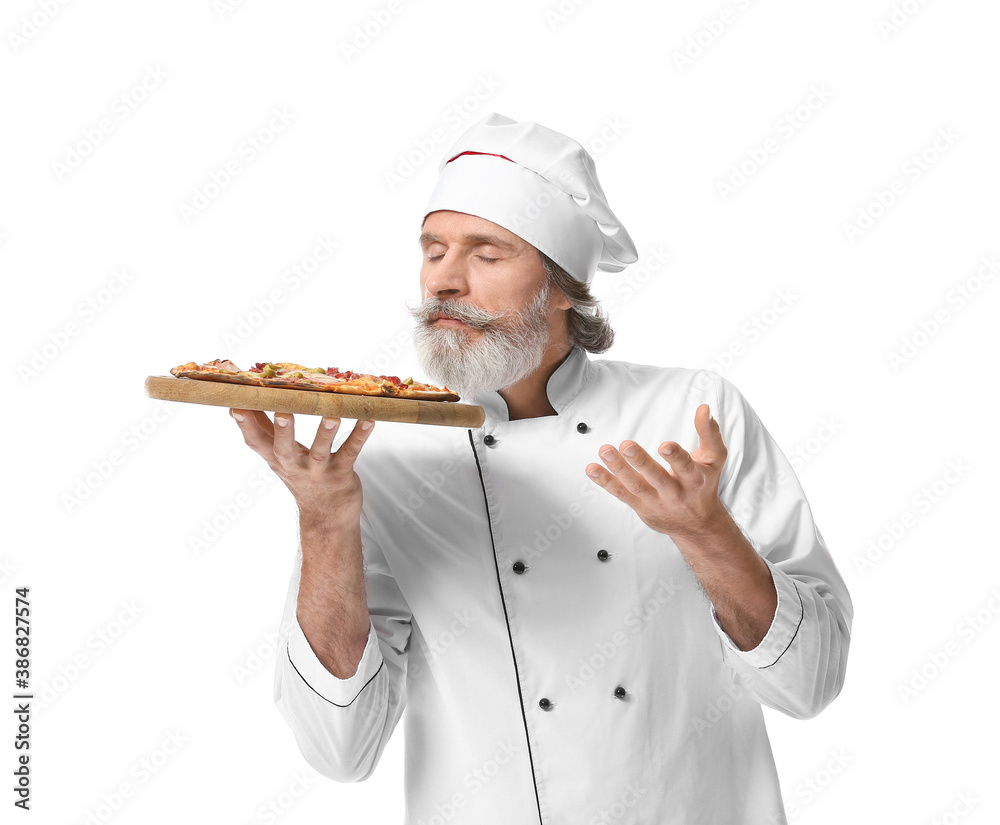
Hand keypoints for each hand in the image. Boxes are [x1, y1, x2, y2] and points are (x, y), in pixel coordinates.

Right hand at [229, 408, 374, 520]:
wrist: (327, 518)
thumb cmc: (302, 478)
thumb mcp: (280, 459)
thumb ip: (263, 432)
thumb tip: (238, 408)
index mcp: (278, 460)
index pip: (256, 443)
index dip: (245, 426)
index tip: (235, 406)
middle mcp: (295, 467)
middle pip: (284, 449)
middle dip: (283, 431)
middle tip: (283, 413)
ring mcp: (319, 472)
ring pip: (320, 452)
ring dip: (326, 434)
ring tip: (332, 416)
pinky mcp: (342, 474)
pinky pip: (351, 452)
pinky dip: (359, 436)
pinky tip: (367, 420)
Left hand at [585, 404, 728, 539]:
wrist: (698, 525)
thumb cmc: (704, 485)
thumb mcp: (715, 459)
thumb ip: (709, 433)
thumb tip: (704, 408)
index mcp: (695, 480)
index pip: (686, 468)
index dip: (676, 457)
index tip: (665, 446)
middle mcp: (675, 493)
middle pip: (657, 478)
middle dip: (641, 462)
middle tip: (627, 446)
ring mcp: (656, 501)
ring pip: (636, 486)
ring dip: (618, 469)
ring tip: (605, 451)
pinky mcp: (640, 506)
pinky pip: (621, 494)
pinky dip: (606, 482)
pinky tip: (593, 469)